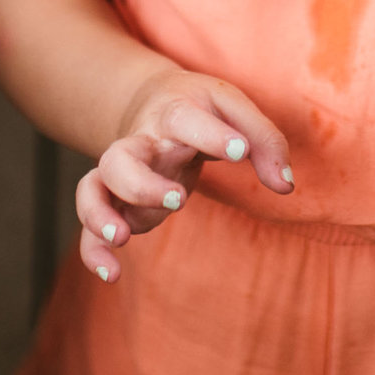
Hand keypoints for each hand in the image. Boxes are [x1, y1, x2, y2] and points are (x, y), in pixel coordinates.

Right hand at [76, 69, 291, 282]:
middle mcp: (142, 144)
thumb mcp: (236, 109)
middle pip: (120, 158)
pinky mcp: (117, 201)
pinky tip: (112, 274)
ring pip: (93, 188)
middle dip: (142, 184)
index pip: (187, 119)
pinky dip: (93, 250)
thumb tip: (284, 185)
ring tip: (121, 237)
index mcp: (176, 114)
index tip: (241, 150)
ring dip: (100, 214)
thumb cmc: (203, 109)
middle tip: (177, 200)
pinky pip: (91, 226)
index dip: (214, 135)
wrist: (155, 100)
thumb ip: (266, 142)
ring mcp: (123, 173)